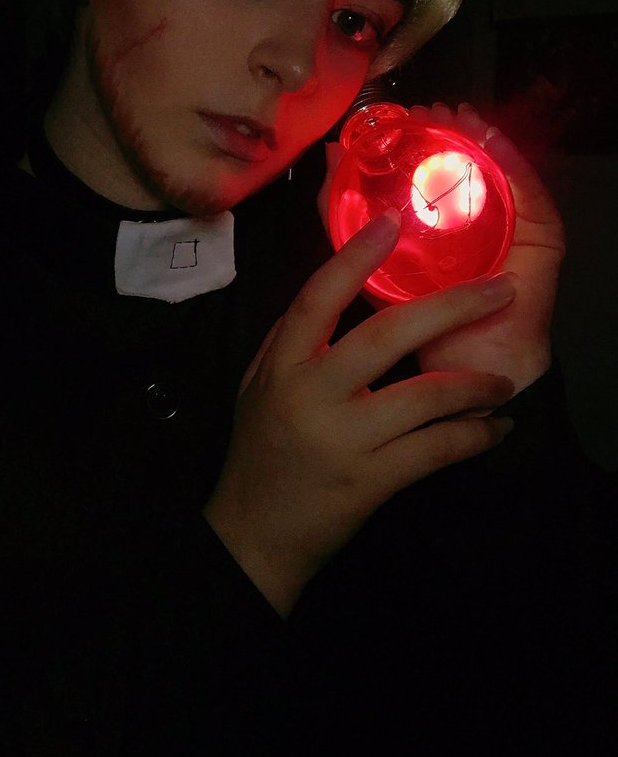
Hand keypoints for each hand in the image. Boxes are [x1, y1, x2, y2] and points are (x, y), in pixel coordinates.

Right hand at [204, 212, 516, 616]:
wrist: (253, 533)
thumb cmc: (259, 452)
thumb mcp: (258, 387)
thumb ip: (290, 341)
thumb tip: (336, 291)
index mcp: (283, 364)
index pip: (318, 297)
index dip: (355, 257)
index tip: (392, 222)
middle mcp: (312, 393)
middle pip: (388, 334)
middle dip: (452, 307)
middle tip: (499, 290)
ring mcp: (344, 438)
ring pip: (425, 398)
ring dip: (474, 384)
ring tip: (504, 379)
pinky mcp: (371, 480)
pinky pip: (435, 450)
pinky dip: (473, 437)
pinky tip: (493, 429)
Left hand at [319, 102, 564, 393]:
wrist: (460, 373)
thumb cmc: (412, 321)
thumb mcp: (366, 259)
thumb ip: (342, 213)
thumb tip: (327, 154)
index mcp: (438, 219)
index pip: (431, 164)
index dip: (417, 136)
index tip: (395, 115)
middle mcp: (476, 215)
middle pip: (466, 160)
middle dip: (445, 130)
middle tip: (423, 110)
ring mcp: (511, 223)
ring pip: (498, 167)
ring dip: (476, 135)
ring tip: (454, 114)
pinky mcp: (541, 236)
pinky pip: (528, 189)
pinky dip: (509, 159)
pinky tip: (487, 137)